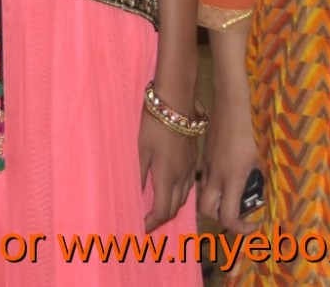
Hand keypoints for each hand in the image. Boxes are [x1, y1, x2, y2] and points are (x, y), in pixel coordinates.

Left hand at [139, 111, 198, 231]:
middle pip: (175, 207)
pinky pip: (189, 185)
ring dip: (171, 206)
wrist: (176, 102)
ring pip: (184, 197)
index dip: (152, 222)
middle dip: (161, 218)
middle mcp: (182, 176)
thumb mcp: (141, 150)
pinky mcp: (194, 158)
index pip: (163, 211)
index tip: (141, 227)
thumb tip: (135, 197)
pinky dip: (179, 194)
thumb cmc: (154, 125)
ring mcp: (191, 167)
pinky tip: (170, 188)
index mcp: (168, 177)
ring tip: (157, 207)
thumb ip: (139, 176)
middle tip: (147, 220)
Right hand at [198, 105, 260, 233]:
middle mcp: (216, 177)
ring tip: (232, 198)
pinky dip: (212, 188)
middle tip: (238, 214)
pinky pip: (203, 182)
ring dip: (215, 204)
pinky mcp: (204, 159)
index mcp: (232, 179)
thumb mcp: (258, 158)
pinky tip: (224, 180)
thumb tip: (257, 195)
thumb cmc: (249, 130)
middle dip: (220, 219)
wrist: (230, 106)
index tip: (253, 225)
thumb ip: (255, 179)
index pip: (228, 217)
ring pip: (203, 196)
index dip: (240, 228)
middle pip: (208, 211)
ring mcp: (207, 167)